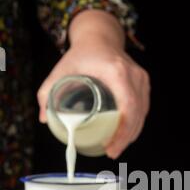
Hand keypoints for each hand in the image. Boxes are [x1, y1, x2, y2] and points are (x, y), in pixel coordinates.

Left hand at [37, 10, 149, 158]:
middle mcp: (134, 75)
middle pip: (137, 114)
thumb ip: (48, 92)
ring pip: (142, 114)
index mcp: (117, 72)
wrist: (100, 37)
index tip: (111, 146)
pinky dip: (135, 124)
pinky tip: (125, 136)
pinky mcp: (143, 84)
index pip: (128, 106)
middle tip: (111, 152)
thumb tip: (45, 118)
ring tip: (116, 147)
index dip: (122, 131)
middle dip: (125, 138)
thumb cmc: (83, 54)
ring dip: (131, 134)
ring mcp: (141, 79)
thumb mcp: (62, 69)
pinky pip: (143, 109)